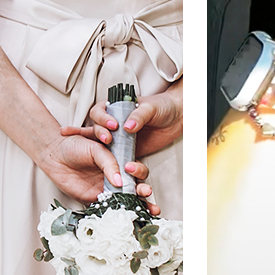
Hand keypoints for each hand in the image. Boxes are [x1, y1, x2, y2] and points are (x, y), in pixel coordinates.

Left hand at [35, 132, 145, 206]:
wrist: (54, 154)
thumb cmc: (75, 146)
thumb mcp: (95, 149)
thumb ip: (108, 163)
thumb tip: (120, 182)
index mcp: (119, 161)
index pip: (135, 168)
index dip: (138, 170)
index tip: (130, 168)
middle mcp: (116, 176)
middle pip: (137, 185)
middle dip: (145, 189)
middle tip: (146, 191)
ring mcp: (107, 189)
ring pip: (128, 199)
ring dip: (142, 205)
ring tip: (152, 209)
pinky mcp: (96, 199)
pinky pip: (110, 208)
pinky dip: (121, 214)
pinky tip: (131, 217)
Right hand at [71, 79, 185, 161]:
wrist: (177, 118)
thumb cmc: (162, 106)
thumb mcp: (150, 108)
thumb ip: (139, 116)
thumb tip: (128, 126)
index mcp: (115, 109)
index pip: (99, 111)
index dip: (102, 118)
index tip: (113, 125)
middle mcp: (114, 124)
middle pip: (98, 129)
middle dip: (100, 134)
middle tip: (108, 139)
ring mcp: (120, 138)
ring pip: (105, 146)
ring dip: (106, 151)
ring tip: (114, 155)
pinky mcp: (128, 151)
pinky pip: (119, 158)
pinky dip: (119, 163)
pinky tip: (124, 167)